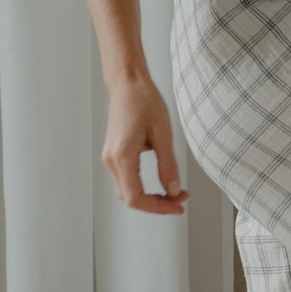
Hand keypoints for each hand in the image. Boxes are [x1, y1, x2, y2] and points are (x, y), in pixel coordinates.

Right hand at [103, 74, 189, 213]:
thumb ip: (168, 165)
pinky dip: (143, 186)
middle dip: (157, 204)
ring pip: (127, 191)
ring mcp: (109, 157)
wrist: (128, 84)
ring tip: (175, 191)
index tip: (178, 206)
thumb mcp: (163, 134)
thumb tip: (173, 190)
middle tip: (181, 198)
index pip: (135, 197)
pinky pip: (126, 180)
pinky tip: (161, 181)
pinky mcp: (113, 154)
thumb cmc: (144, 101)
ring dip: (150, 196)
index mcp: (122, 155)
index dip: (158, 207)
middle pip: (130, 198)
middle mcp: (111, 159)